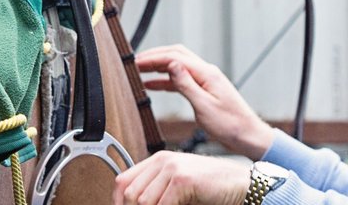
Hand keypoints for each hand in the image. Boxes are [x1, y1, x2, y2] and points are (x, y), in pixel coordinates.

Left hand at [112, 151, 247, 204]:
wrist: (242, 184)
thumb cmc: (213, 187)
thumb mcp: (178, 186)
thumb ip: (158, 191)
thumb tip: (136, 203)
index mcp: (158, 160)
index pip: (123, 180)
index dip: (118, 200)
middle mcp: (162, 161)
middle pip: (131, 193)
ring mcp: (172, 169)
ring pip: (144, 201)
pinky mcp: (183, 180)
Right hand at [136, 45, 272, 159]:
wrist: (251, 138)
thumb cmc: (231, 126)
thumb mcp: (204, 107)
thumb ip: (185, 84)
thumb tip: (171, 64)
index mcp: (207, 74)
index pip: (174, 57)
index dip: (153, 58)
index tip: (136, 62)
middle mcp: (206, 72)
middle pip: (175, 55)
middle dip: (154, 56)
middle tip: (134, 62)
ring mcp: (206, 80)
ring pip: (177, 65)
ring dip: (158, 66)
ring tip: (139, 70)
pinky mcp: (205, 89)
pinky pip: (181, 79)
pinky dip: (165, 79)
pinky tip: (152, 84)